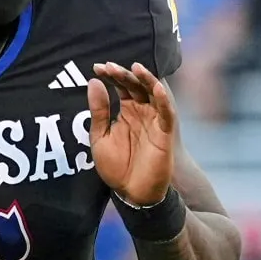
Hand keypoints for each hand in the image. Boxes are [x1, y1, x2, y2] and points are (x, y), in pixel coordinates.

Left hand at [88, 62, 177, 206]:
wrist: (131, 193)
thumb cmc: (117, 167)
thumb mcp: (100, 136)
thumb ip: (99, 110)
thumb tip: (94, 82)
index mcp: (126, 111)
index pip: (121, 86)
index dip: (110, 75)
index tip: (96, 68)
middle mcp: (142, 111)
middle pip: (136, 85)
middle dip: (123, 74)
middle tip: (109, 67)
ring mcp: (154, 120)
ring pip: (153, 93)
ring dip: (146, 79)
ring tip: (135, 67)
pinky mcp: (165, 133)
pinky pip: (166, 113)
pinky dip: (163, 100)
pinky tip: (156, 88)